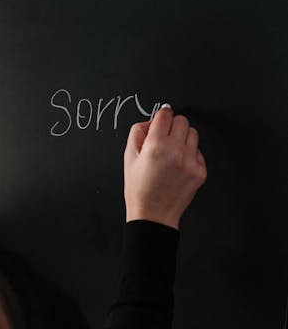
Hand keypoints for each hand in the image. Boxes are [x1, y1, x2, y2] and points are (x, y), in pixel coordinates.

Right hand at [123, 106, 206, 228]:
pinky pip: (198, 151)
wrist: (153, 214)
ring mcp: (190, 162)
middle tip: (165, 139)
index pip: (166, 114)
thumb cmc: (139, 189)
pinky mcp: (200, 171)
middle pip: (182, 120)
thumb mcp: (128, 157)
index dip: (161, 115)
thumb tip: (152, 121)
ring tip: (172, 153)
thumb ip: (137, 132)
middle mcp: (175, 151)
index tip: (161, 120)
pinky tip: (178, 166)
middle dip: (172, 126)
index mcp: (155, 146)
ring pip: (193, 133)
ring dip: (183, 138)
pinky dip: (190, 154)